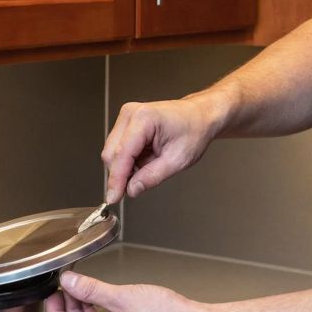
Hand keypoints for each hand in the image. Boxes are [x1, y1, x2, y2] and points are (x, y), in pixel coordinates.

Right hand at [102, 94, 223, 203]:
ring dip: (126, 167)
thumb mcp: (177, 160)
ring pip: (112, 153)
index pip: (121, 155)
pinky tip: (145, 158)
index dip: (116, 180)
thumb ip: (152, 177)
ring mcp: (126, 117)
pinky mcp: (126, 124)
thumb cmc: (194, 130)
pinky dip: (129, 161)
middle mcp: (131, 114)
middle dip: (121, 174)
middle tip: (139, 184)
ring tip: (150, 164)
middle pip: (111, 154)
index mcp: (144, 119)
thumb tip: (132, 189)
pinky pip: (118, 149)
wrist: (199, 116)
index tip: (114, 197)